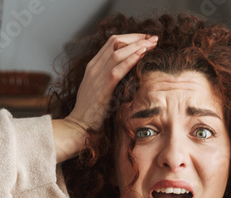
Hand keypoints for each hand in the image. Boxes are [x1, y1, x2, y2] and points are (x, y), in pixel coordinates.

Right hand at [52, 33, 157, 162]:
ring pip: (118, 52)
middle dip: (136, 38)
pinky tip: (142, 54)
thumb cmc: (91, 112)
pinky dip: (130, 59)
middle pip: (116, 42)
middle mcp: (94, 67)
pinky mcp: (102, 88)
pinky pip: (117, 69)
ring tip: (152, 43)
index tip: (145, 39)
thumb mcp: (99, 90)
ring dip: (137, 45)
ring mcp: (96, 76)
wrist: (78, 126)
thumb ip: (109, 79)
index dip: (130, 38)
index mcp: (93, 66)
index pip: (112, 42)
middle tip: (153, 38)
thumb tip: (127, 74)